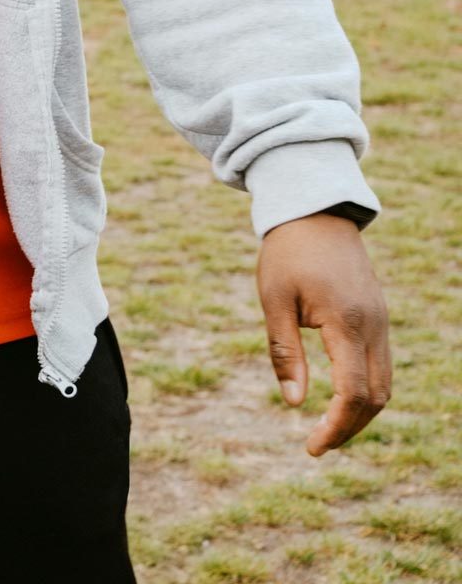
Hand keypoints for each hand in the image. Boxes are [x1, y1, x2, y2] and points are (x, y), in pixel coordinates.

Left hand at [257, 211, 390, 455]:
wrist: (315, 212)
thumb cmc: (287, 253)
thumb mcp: (274, 299)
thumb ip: (284, 351)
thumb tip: (294, 403)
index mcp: (346, 323)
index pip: (354, 393)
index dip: (336, 426)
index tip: (311, 447)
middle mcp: (374, 327)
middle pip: (376, 398)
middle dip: (349, 428)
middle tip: (317, 445)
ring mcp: (381, 323)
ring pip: (384, 385)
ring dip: (360, 412)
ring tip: (327, 428)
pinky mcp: (379, 318)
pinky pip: (381, 365)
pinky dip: (366, 389)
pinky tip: (342, 397)